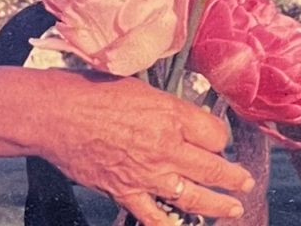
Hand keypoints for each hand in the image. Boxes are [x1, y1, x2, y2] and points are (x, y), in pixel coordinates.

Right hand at [37, 71, 252, 224]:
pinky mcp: (126, 192)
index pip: (216, 135)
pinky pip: (156, 217)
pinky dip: (171, 225)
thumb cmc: (91, 92)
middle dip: (234, 178)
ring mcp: (148, 174)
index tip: (217, 141)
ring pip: (195, 197)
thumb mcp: (139, 88)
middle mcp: (166, 147)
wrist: (56, 115)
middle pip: (214, 168)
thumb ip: (165, 108)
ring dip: (218, 205)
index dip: (220, 139)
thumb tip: (181, 120)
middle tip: (245, 182)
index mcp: (171, 115)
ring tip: (232, 208)